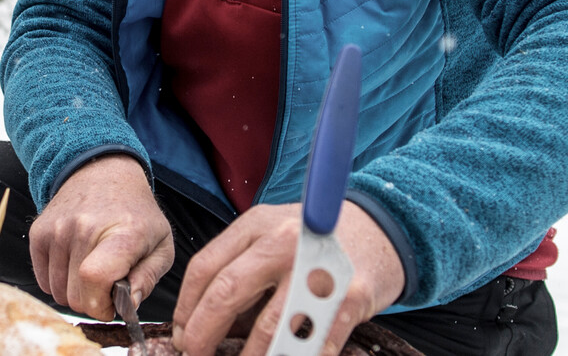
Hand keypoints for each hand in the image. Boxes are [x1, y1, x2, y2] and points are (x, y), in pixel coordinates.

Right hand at [28, 153, 174, 318]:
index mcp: (122, 233)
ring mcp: (57, 229)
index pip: (96, 278)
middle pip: (76, 295)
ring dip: (75, 293)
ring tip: (92, 272)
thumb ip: (148, 278)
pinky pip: (43, 282)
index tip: (112, 305)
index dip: (102, 305)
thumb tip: (129, 306)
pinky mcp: (39, 233)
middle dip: (93, 303)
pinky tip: (75, 266)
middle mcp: (84, 228)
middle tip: (106, 287)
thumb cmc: (136, 215)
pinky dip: (59, 283)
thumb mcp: (160, 245)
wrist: (103, 174)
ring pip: (57, 293)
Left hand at [171, 202, 403, 355]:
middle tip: (197, 355)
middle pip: (226, 293)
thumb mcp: (274, 235)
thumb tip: (204, 321)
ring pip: (269, 327)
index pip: (206, 268)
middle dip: (203, 335)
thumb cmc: (319, 241)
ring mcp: (317, 269)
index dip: (187, 308)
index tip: (183, 334)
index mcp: (257, 225)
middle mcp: (284, 242)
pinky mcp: (349, 297)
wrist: (384, 230)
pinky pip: (314, 343)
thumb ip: (241, 268)